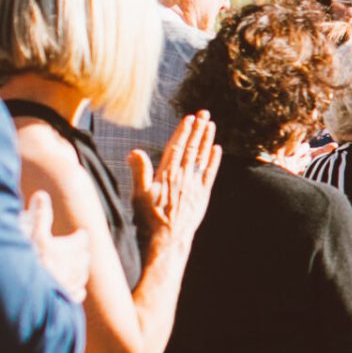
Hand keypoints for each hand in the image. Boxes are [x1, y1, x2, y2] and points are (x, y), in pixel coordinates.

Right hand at [22, 191, 90, 303]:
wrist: (18, 293)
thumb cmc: (24, 260)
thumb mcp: (30, 234)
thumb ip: (38, 215)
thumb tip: (42, 194)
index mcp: (65, 249)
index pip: (81, 240)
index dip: (80, 236)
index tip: (80, 234)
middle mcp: (71, 267)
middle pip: (83, 258)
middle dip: (81, 252)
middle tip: (79, 250)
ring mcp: (68, 284)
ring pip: (81, 276)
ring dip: (80, 270)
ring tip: (77, 268)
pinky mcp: (62, 299)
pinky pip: (76, 295)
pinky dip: (76, 290)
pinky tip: (75, 290)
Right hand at [132, 111, 220, 247]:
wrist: (167, 239)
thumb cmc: (149, 218)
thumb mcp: (139, 195)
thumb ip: (139, 172)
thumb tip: (135, 151)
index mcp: (167, 174)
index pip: (176, 147)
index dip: (183, 131)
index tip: (189, 118)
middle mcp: (183, 176)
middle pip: (192, 148)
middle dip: (198, 130)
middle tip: (204, 113)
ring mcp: (194, 185)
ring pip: (202, 157)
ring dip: (207, 140)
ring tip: (211, 125)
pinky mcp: (203, 195)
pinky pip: (210, 173)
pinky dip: (213, 160)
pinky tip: (216, 149)